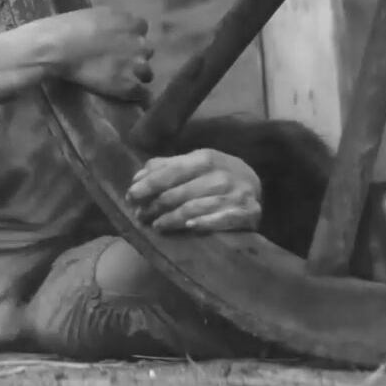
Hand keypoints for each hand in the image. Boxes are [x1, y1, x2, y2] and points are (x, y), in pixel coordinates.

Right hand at [25, 7, 152, 101]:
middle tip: (117, 62)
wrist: (58, 48)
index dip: (129, 38)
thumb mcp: (95, 15)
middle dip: (134, 56)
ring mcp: (137, 65)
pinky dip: (134, 95)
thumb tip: (112, 31)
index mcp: (132, 23)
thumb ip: (112, 23)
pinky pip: (142, 94)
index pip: (141, 30)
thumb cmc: (68, 27)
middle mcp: (140, 43)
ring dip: (136, 76)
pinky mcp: (129, 86)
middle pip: (146, 51)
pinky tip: (123, 96)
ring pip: (147, 73)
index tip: (118, 43)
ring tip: (119, 81)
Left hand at [125, 149, 261, 231]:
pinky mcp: (249, 212)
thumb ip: (164, 168)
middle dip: (155, 206)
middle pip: (179, 193)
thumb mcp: (192, 164)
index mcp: (204, 158)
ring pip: (196, 207)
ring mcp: (236, 193)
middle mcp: (221, 174)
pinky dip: (205, 223)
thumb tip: (137, 178)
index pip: (170, 172)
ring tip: (156, 225)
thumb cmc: (213, 174)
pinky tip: (190, 227)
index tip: (130, 196)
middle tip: (140, 216)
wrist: (254, 182)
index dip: (147, 185)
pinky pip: (223, 219)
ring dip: (172, 218)